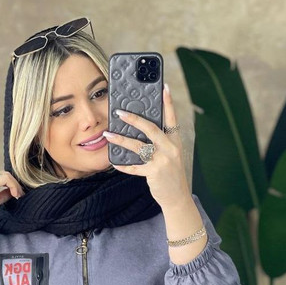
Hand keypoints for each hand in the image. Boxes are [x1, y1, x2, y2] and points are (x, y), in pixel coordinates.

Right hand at [0, 171, 24, 228]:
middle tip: (20, 194)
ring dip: (14, 184)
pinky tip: (15, 194)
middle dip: (13, 183)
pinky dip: (13, 185)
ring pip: (4, 175)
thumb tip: (11, 192)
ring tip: (19, 195)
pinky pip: (5, 179)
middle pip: (1, 173)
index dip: (8, 183)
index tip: (16, 194)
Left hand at [103, 85, 189, 209]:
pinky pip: (134, 167)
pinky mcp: (154, 173)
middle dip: (134, 119)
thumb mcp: (171, 155)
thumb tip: (140, 131)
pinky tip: (114, 162)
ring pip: (138, 146)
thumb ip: (160, 143)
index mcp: (175, 141)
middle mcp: (170, 148)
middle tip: (120, 112)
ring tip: (108, 135)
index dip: (168, 102)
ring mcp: (162, 161)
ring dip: (121, 140)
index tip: (164, 87)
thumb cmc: (171, 174)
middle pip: (151, 128)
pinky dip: (123, 165)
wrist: (177, 197)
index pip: (171, 118)